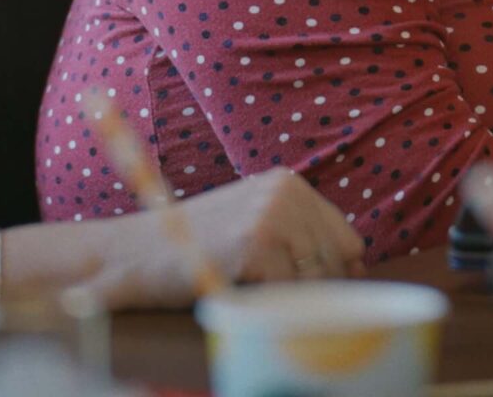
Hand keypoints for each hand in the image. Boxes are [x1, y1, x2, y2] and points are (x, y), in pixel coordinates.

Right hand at [83, 168, 365, 307]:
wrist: (132, 255)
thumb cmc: (197, 247)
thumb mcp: (254, 222)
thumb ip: (302, 234)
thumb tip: (360, 266)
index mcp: (290, 184)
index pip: (347, 241)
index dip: (333, 274)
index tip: (307, 291)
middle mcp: (286, 193)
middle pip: (336, 264)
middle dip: (313, 291)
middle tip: (270, 297)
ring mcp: (272, 216)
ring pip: (315, 282)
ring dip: (289, 301)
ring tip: (250, 292)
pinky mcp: (255, 245)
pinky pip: (288, 295)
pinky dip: (267, 307)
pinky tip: (238, 295)